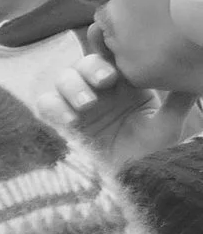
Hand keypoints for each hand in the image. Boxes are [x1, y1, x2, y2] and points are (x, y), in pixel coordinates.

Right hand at [39, 52, 202, 168]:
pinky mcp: (57, 123)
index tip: (118, 54)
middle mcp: (98, 92)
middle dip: (91, 67)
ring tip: (87, 105)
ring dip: (72, 86)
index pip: (112, 56)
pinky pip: (46, 104)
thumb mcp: (166, 127)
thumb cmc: (146, 157)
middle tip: (105, 80)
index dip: (109, 48)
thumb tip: (194, 77)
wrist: (124, 185)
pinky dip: (54, 107)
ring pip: (63, 79)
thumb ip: (178, 101)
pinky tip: (71, 121)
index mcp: (124, 86)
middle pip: (85, 63)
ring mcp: (75, 106)